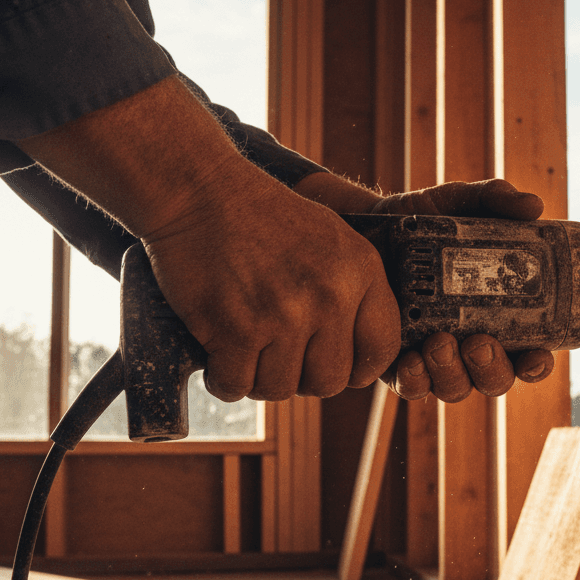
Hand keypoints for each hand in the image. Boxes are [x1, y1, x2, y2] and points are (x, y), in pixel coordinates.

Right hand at [16, 77, 400, 401]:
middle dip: (302, 376)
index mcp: (362, 272)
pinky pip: (236, 386)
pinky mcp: (236, 329)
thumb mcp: (334, 239)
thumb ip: (355, 293)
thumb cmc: (264, 217)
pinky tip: (219, 354)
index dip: (356, 368)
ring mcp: (284, 315)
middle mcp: (330, 296)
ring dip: (259, 377)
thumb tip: (362, 361)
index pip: (380, 351)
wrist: (199, 191)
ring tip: (247, 347)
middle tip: (279, 354)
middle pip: (329, 382)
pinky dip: (223, 378)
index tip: (330, 361)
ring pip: (280, 389)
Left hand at [294, 174, 556, 401]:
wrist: (366, 226)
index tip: (536, 356)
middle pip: (494, 379)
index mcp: (499, 316)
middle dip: (492, 369)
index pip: (529, 353)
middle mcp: (470, 344)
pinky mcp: (397, 364)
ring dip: (453, 374)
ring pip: (455, 388)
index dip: (536, 364)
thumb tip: (533, 205)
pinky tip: (410, 360)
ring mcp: (435, 358)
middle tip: (479, 343)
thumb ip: (495, 199)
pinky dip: (415, 380)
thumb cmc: (423, 220)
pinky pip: (411, 387)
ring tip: (439, 343)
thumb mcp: (458, 203)